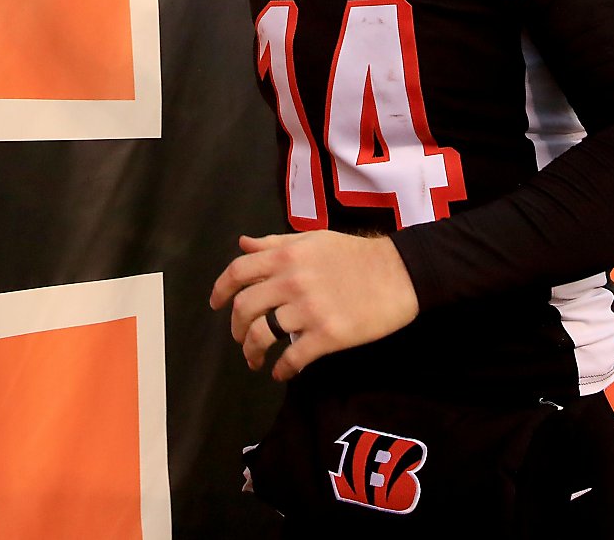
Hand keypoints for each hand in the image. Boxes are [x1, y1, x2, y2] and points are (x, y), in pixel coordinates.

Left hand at [210, 232, 419, 382]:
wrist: (398, 273)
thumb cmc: (354, 255)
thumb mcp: (312, 240)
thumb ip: (274, 244)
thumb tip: (242, 244)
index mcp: (286, 256)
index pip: (238, 272)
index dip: (220, 290)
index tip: (215, 304)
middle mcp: (291, 281)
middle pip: (244, 308)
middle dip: (236, 327)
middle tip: (240, 338)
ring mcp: (308, 310)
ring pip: (263, 335)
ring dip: (252, 352)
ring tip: (255, 360)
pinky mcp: (327, 335)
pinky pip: (292, 358)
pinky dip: (281, 369)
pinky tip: (281, 372)